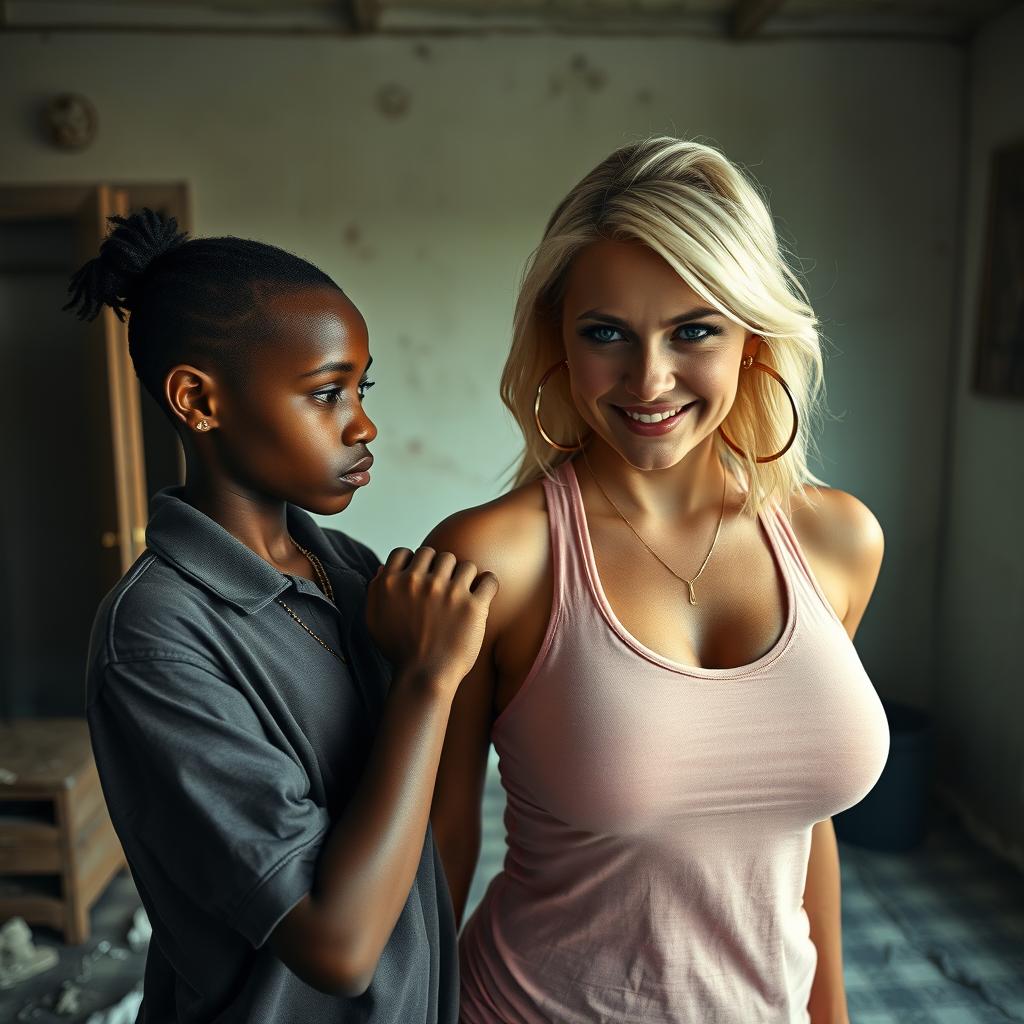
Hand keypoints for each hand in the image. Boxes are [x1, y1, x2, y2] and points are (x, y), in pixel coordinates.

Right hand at [365, 546, 498, 694]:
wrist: (424, 678)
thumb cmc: (399, 651)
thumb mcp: (375, 619)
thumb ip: (375, 590)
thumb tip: (383, 568)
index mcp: (392, 582)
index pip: (406, 552)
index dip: (415, 563)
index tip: (423, 577)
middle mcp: (419, 582)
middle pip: (438, 556)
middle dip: (442, 570)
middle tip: (446, 589)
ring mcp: (447, 592)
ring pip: (465, 565)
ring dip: (466, 577)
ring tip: (464, 594)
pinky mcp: (473, 606)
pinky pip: (488, 579)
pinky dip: (488, 584)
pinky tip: (483, 593)